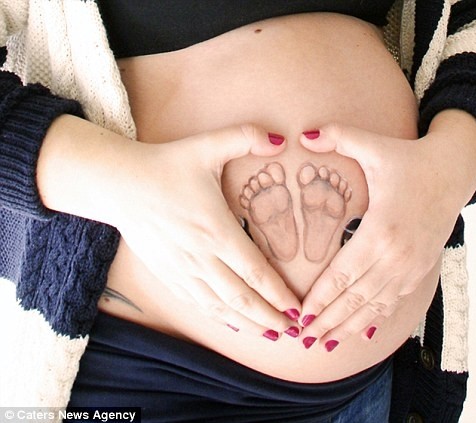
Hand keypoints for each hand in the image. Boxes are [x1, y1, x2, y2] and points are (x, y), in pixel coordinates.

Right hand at [38, 118, 300, 338]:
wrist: (118, 185)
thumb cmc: (165, 166)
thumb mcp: (205, 147)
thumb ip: (245, 138)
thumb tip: (281, 139)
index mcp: (216, 230)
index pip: (255, 272)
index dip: (278, 294)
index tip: (298, 308)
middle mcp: (201, 257)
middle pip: (241, 298)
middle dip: (270, 317)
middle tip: (294, 330)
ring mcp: (182, 270)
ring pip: (220, 307)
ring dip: (248, 324)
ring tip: (272, 334)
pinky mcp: (168, 275)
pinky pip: (197, 304)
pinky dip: (220, 317)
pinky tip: (235, 324)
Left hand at [297, 110, 475, 349]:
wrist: (454, 172)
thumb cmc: (409, 160)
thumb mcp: (374, 146)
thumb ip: (338, 137)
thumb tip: (302, 134)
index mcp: (381, 230)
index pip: (343, 275)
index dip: (319, 299)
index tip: (299, 317)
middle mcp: (397, 256)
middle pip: (356, 299)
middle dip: (328, 321)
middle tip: (302, 340)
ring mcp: (412, 267)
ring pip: (375, 307)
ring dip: (348, 326)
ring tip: (324, 343)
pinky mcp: (421, 270)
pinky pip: (395, 302)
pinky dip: (376, 319)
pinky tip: (361, 332)